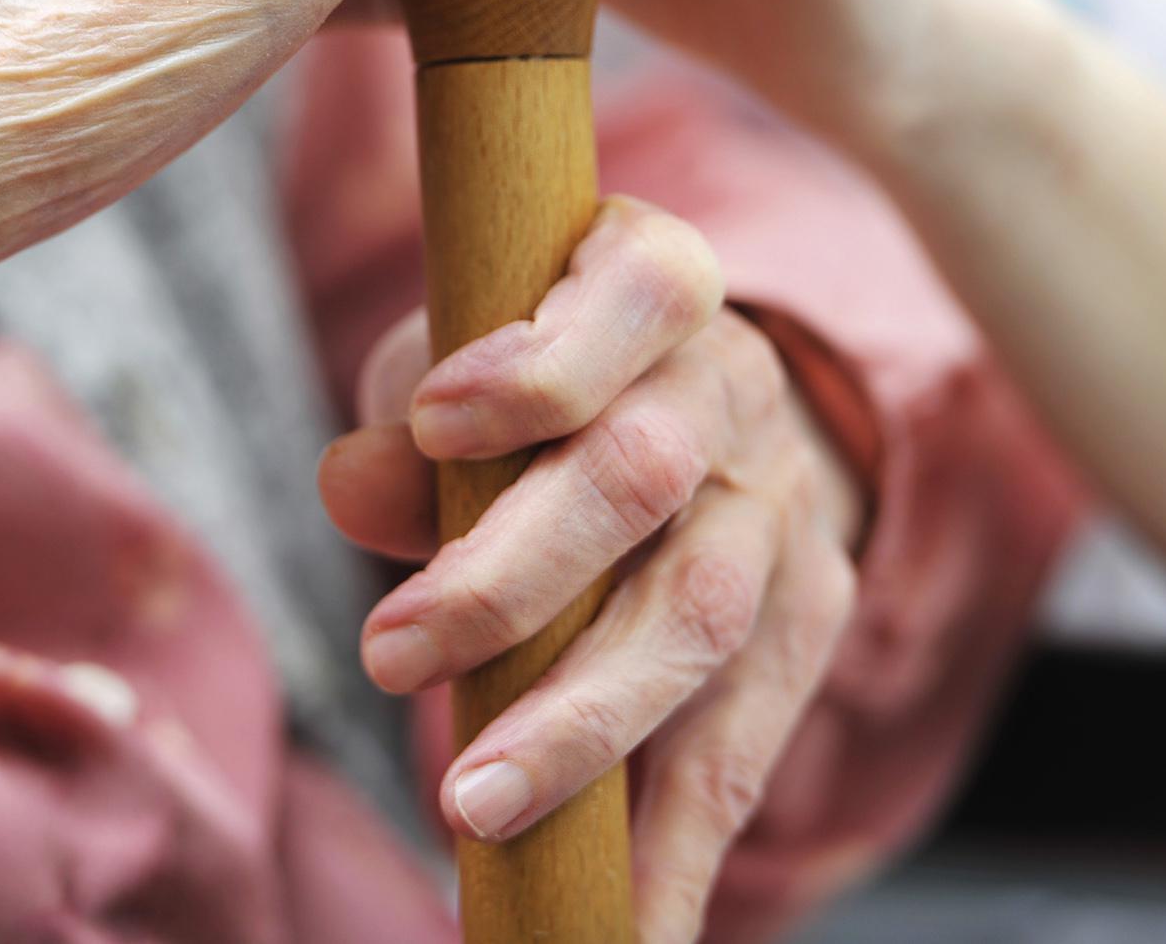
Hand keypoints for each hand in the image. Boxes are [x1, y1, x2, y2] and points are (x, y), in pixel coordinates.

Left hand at [319, 197, 863, 943]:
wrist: (701, 410)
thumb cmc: (545, 382)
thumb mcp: (462, 367)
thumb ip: (406, 426)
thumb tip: (356, 486)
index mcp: (656, 286)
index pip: (638, 292)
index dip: (544, 360)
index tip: (431, 426)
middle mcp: (736, 389)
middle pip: (647, 478)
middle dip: (517, 578)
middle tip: (390, 654)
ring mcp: (784, 513)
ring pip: (702, 621)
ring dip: (582, 725)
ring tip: (472, 806)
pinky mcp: (809, 626)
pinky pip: (742, 749)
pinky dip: (669, 851)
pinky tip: (613, 928)